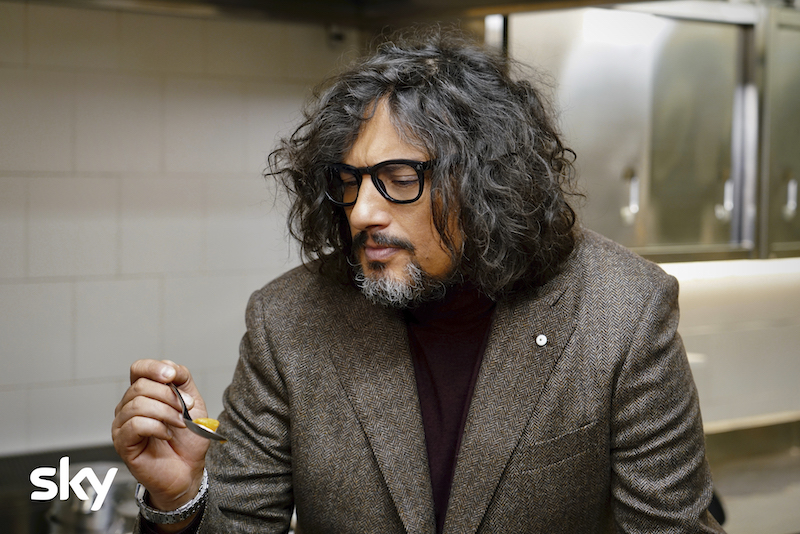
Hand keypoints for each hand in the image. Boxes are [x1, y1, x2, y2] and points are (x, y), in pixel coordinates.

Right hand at [112, 360, 209, 514]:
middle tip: (186, 410)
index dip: (154, 368)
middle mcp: (129, 406)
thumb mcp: (193, 403)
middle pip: (141, 386)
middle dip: (169, 396)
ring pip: (138, 404)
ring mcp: (123, 424)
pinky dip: (157, 427)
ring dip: (166, 413)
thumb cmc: (188, 439)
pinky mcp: (122, 443)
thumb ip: (183, 381)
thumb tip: (170, 368)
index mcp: (144, 393)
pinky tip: (167, 435)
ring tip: (180, 424)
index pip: (139, 368)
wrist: (189, 469)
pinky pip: (135, 425)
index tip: (172, 377)